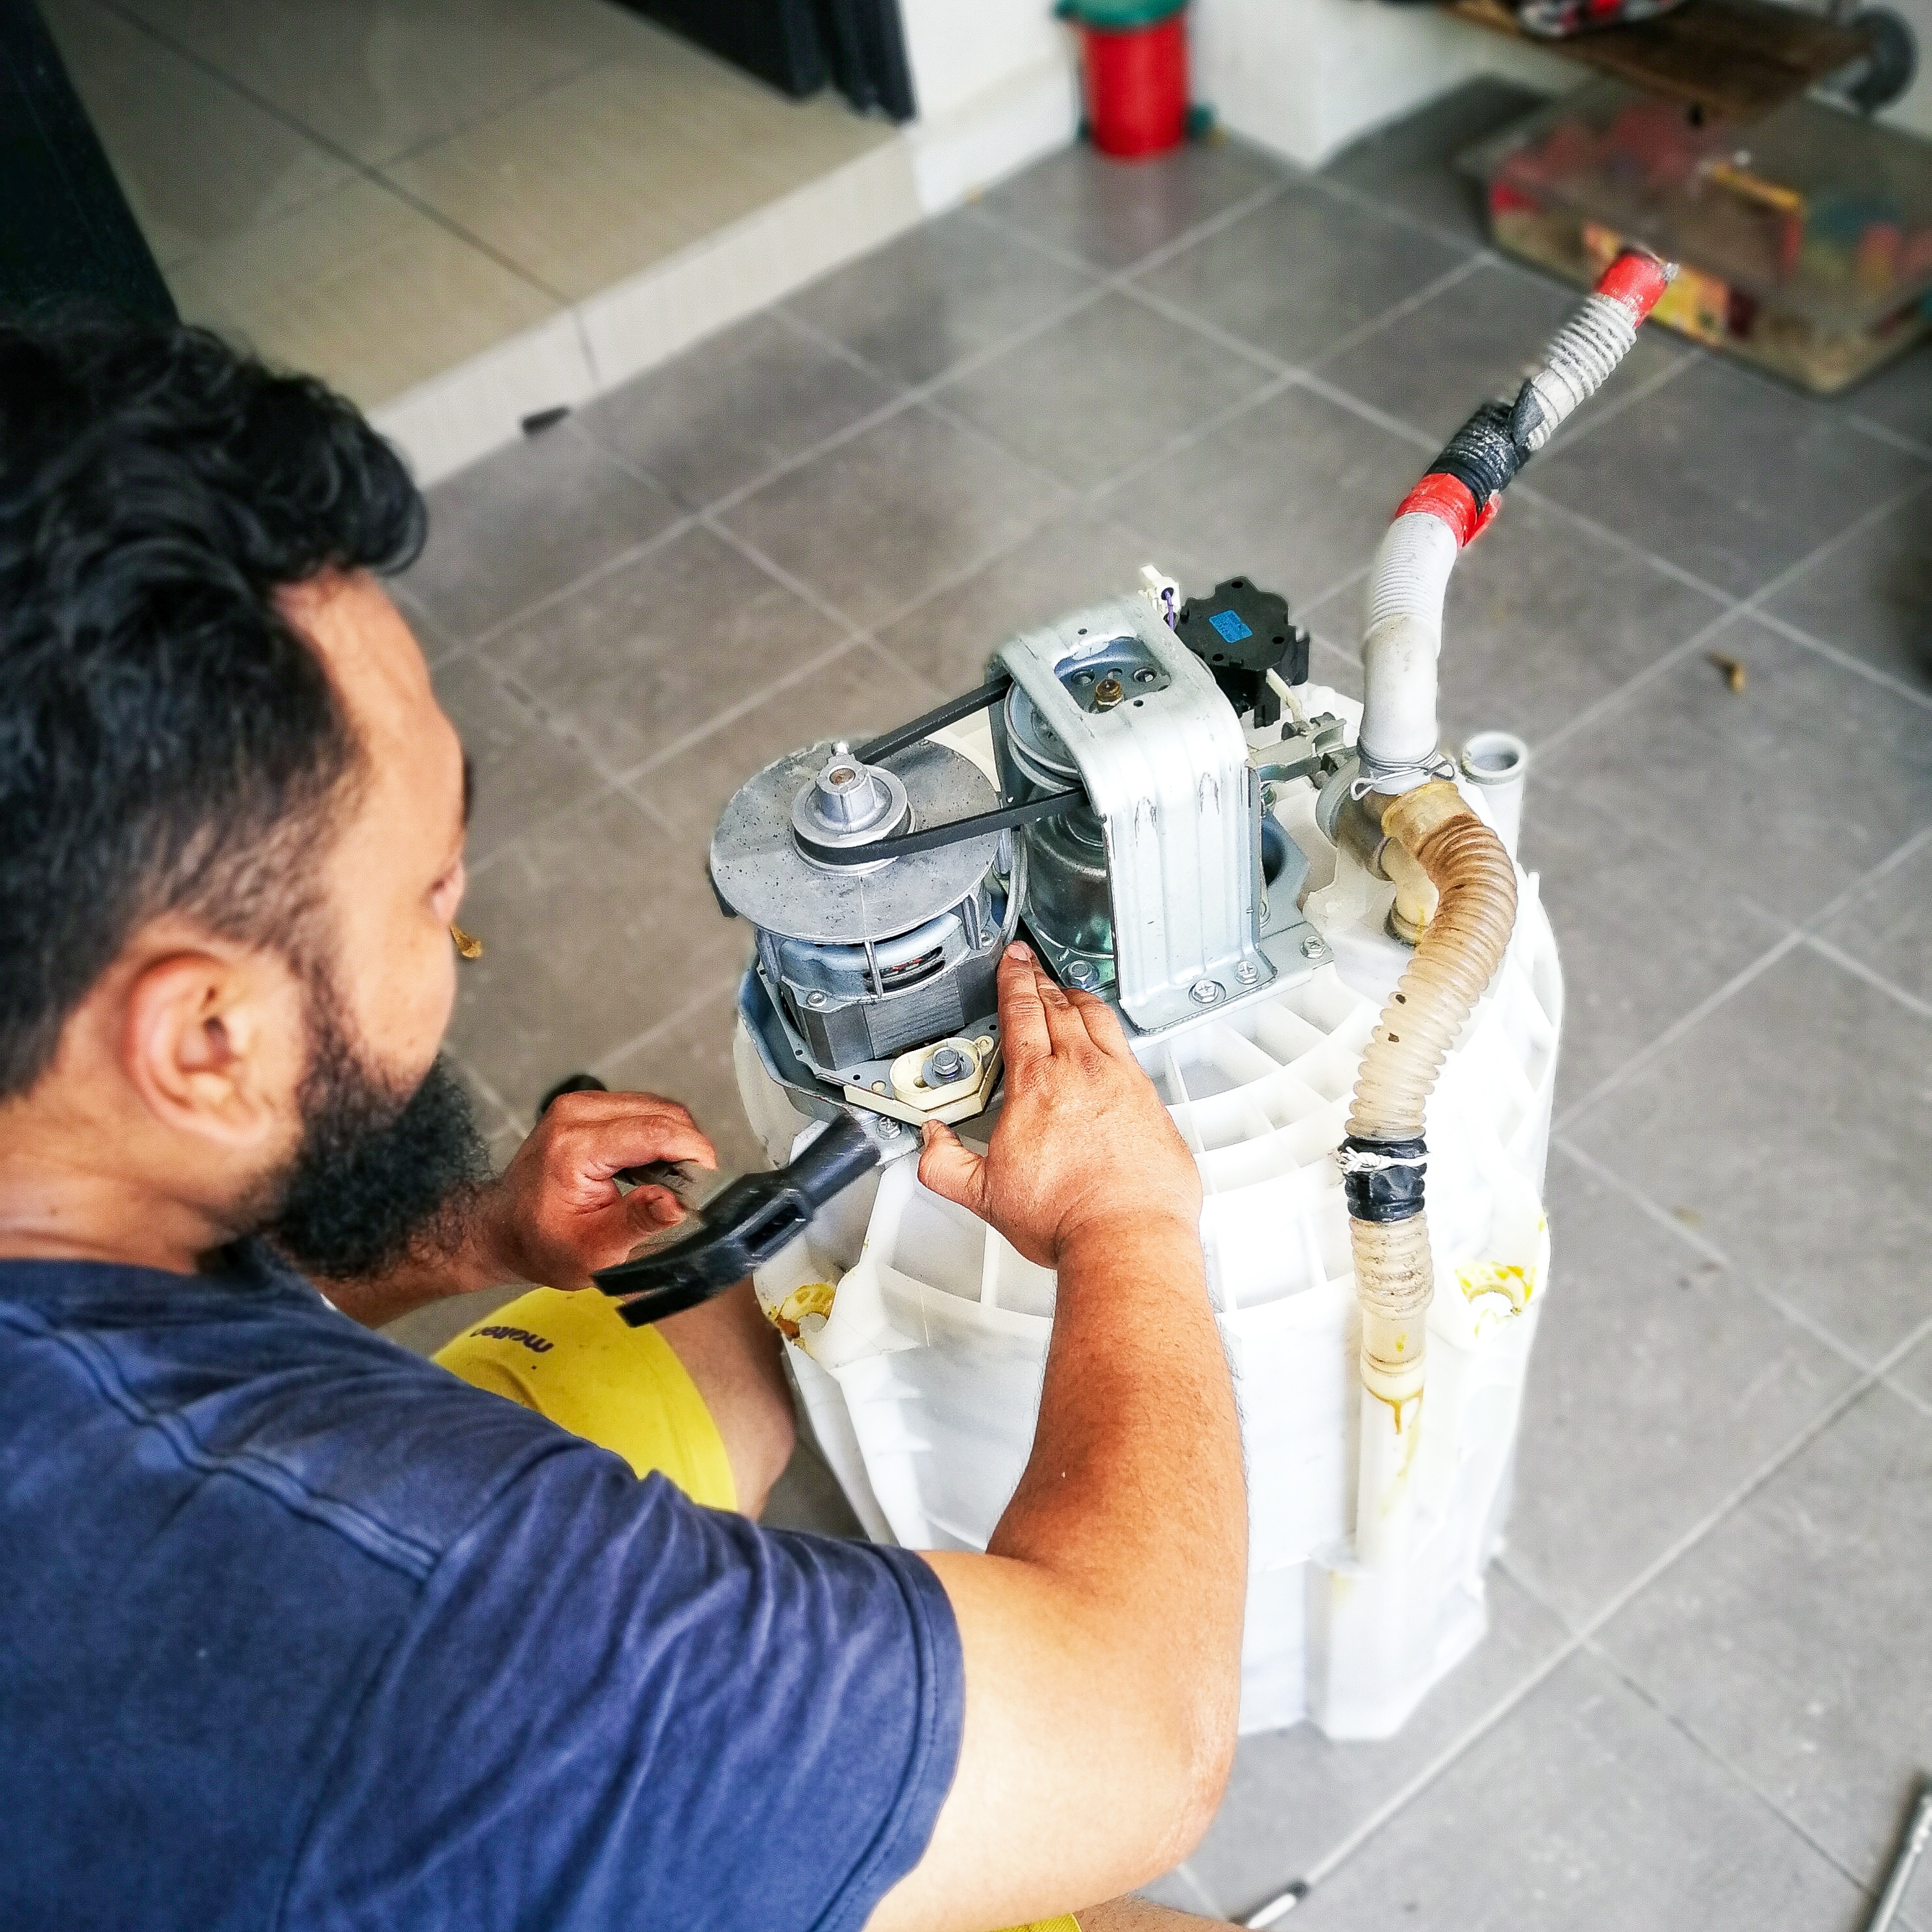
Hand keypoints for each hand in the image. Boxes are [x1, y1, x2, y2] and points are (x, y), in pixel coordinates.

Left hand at [471, 1087, 717, 1290]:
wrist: (502, 1229)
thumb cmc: (541, 1245)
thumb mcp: (592, 1250)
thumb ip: (637, 1223)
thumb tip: (678, 1203)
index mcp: (575, 1147)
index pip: (655, 1131)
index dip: (694, 1154)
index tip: (710, 1184)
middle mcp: (576, 1113)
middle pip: (662, 1114)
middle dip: (689, 1149)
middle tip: (694, 1190)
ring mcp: (580, 1104)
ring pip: (657, 1107)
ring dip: (677, 1141)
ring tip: (675, 1182)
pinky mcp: (587, 1106)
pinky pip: (642, 1110)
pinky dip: (660, 1136)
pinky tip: (656, 1168)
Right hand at [918, 943, 1200, 1267]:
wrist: (1125, 1237)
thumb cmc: (1066, 1218)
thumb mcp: (985, 1195)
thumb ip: (946, 1165)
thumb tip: (930, 1145)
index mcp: (1036, 1084)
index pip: (1022, 1011)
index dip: (1014, 979)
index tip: (1013, 961)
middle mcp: (1081, 1071)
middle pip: (1059, 1006)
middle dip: (1041, 981)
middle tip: (1032, 970)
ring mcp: (1120, 1081)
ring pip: (1098, 1018)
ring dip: (1078, 998)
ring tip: (1067, 993)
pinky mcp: (1149, 1099)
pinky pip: (1127, 1046)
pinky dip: (1110, 1029)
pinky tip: (1107, 1038)